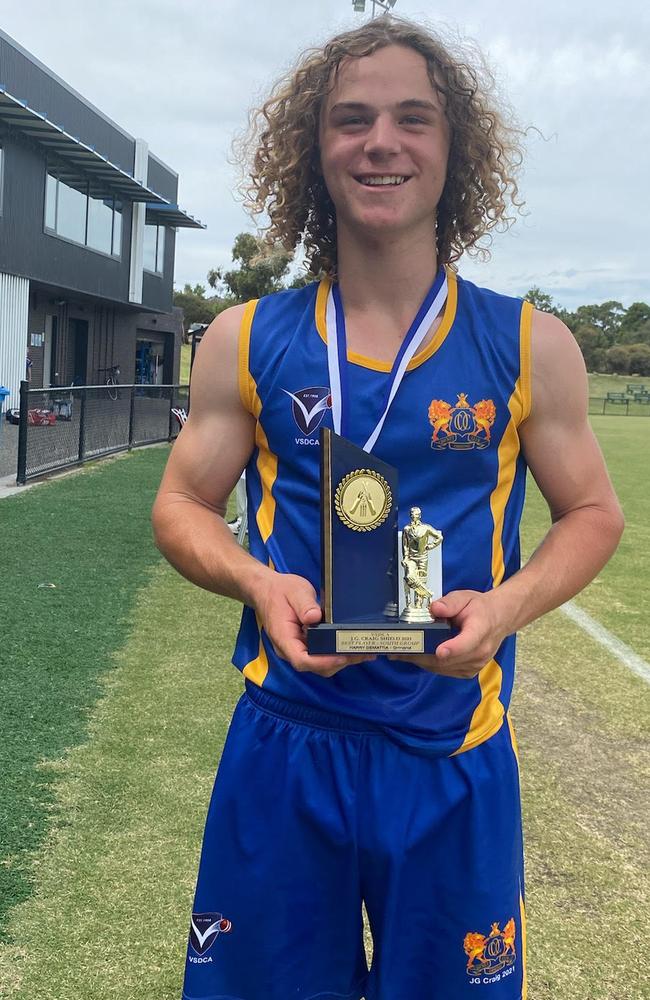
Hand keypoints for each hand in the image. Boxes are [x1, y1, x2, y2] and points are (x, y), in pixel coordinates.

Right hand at [254, 572, 368, 676]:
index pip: (302, 659)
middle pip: (314, 666)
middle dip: (338, 662)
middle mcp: (289, 649)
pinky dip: (336, 654)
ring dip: (340, 660)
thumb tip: (314, 617)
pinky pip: (319, 655)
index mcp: (283, 638)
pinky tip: (351, 646)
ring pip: (319, 664)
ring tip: (362, 652)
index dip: (323, 662)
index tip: (342, 655)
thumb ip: (305, 604)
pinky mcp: (304, 645)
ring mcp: (296, 648)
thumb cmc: (279, 591)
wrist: (267, 590)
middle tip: (361, 653)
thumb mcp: (294, 591)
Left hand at [389, 589, 506, 678]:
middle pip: (449, 659)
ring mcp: (475, 664)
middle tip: (400, 650)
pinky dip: (429, 665)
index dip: (454, 648)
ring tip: (401, 653)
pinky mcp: (469, 671)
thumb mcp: (465, 597)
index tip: (439, 650)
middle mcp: (480, 651)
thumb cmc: (479, 608)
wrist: (498, 620)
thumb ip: (450, 602)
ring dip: (422, 662)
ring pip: (444, 668)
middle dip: (422, 656)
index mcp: (481, 629)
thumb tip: (435, 608)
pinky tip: (416, 656)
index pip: (468, 642)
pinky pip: (445, 671)